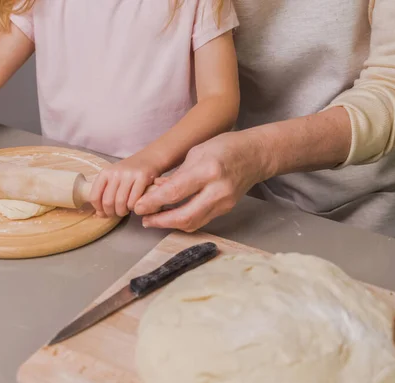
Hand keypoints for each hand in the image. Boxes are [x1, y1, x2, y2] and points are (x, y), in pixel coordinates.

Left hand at [89, 155, 161, 217]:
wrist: (149, 158)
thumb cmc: (129, 172)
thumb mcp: (113, 178)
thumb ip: (105, 194)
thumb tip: (99, 214)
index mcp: (105, 173)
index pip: (94, 197)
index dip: (99, 209)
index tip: (104, 212)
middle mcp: (115, 173)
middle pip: (107, 202)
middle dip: (111, 213)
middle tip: (117, 213)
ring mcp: (129, 175)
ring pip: (120, 202)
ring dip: (123, 211)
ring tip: (126, 210)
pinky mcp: (142, 177)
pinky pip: (134, 200)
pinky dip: (133, 207)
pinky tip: (134, 205)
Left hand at [134, 131, 272, 231]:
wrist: (255, 155)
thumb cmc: (224, 147)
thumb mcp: (196, 152)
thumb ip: (177, 175)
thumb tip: (156, 192)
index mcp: (208, 170)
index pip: (175, 192)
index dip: (153, 202)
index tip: (138, 206)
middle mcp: (217, 190)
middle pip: (184, 216)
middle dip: (160, 221)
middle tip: (144, 219)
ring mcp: (224, 203)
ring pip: (192, 223)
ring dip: (170, 224)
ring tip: (153, 219)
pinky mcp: (226, 210)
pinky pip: (200, 221)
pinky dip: (183, 220)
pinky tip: (171, 215)